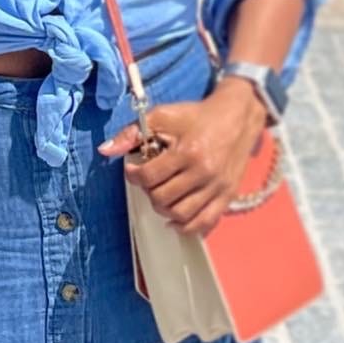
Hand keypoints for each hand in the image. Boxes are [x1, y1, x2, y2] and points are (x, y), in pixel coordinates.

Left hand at [98, 79, 267, 235]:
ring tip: (161, 194)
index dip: (134, 175)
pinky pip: (204, 223)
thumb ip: (132, 133)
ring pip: (180, 215)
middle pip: (163, 199)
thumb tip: (105, 150)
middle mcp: (204, 173)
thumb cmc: (197, 116)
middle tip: (149, 180)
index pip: (149, 177)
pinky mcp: (227, 197)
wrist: (237, 116)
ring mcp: (217, 188)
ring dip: (163, 208)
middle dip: (149, 190)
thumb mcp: (163, 116)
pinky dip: (186, 226)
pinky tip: (175, 217)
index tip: (133, 169)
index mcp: (187, 152)